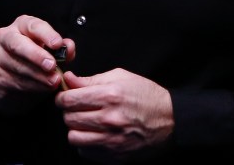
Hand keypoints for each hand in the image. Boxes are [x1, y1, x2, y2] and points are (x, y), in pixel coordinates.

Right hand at [0, 15, 74, 113]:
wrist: (17, 83)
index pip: (32, 25)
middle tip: (52, 66)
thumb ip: (62, 49)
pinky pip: (15, 82)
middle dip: (37, 55)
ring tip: (54, 81)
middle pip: (18, 44)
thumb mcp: (51, 52)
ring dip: (39, 76)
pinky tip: (42, 88)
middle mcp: (5, 37)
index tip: (58, 44)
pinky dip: (32, 87)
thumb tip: (68, 47)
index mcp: (21, 26)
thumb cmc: (36, 60)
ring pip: (18, 67)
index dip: (46, 34)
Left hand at [55, 69, 173, 162]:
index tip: (65, 96)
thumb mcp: (121, 77)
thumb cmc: (147, 96)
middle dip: (68, 112)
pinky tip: (95, 134)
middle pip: (69, 118)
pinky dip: (86, 143)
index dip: (62, 97)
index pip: (70, 99)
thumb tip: (69, 79)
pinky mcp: (114, 155)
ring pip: (74, 137)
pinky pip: (85, 152)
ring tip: (85, 122)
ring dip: (76, 129)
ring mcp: (111, 140)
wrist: (170, 121)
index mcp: (110, 96)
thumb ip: (91, 79)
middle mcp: (109, 119)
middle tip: (77, 108)